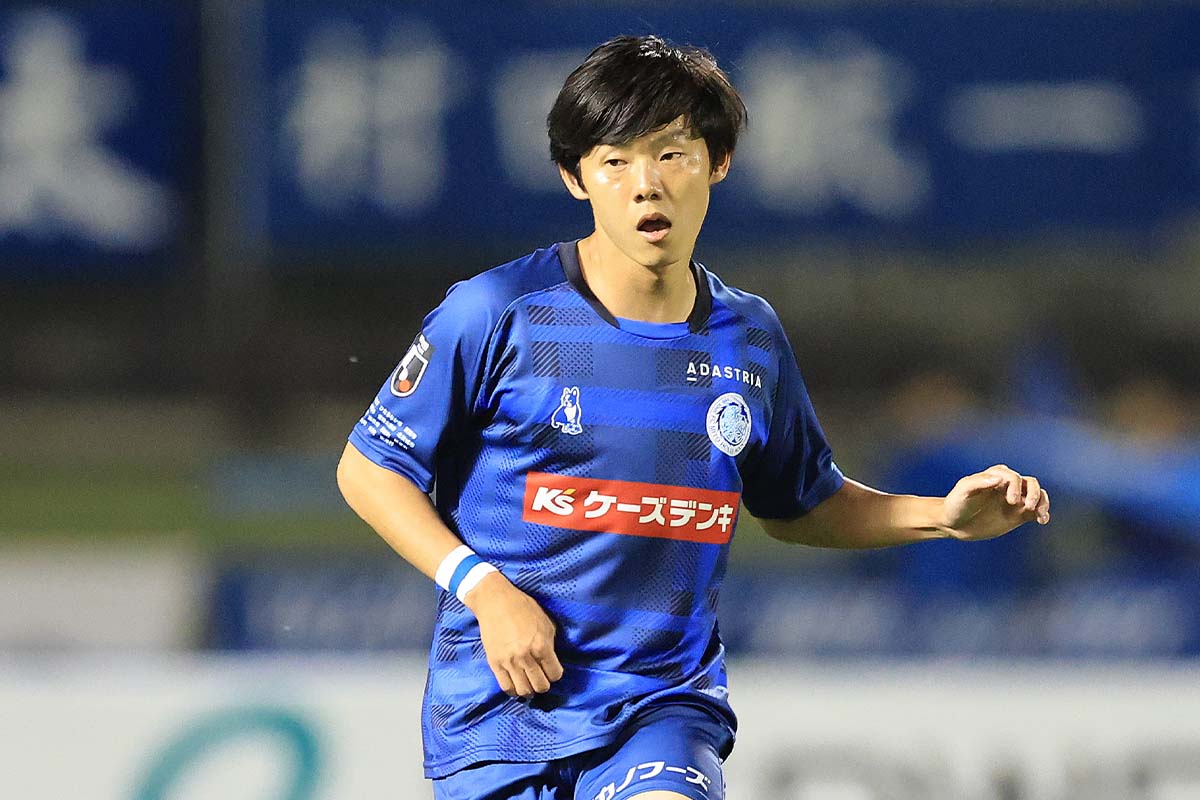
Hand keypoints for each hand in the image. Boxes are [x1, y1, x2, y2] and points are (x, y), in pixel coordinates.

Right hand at [463, 571, 563, 697]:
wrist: (495, 601)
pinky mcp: (494, 663)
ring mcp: (509, 662)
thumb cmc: (523, 608)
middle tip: (541, 676)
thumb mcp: (545, 622)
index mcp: (541, 645)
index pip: (555, 674)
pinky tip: (516, 683)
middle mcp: (526, 657)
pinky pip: (506, 687)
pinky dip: (513, 690)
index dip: (555, 673)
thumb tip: (551, 660)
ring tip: (528, 681)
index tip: (552, 669)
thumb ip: (550, 643)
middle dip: (543, 683)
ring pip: (524, 691)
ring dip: (529, 689)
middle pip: (541, 686)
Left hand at [941, 464, 1049, 540]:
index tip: (1011, 501)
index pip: (1013, 477)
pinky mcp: (1017, 515)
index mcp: (995, 476)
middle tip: (1026, 506)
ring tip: (1040, 514)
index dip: (1016, 487)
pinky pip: (1035, 511)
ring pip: (1036, 495)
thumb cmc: (956, 504)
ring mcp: (1013, 500)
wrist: (953, 523)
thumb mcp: (963, 491)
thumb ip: (979, 482)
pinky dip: (1042, 513)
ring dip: (1042, 502)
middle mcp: (1007, 486)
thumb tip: (1000, 478)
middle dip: (1033, 493)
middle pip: (1030, 483)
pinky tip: (1042, 521)